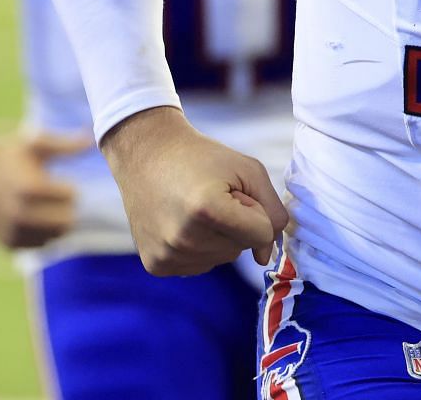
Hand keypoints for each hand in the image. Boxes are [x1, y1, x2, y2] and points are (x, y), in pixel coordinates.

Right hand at [0, 129, 91, 249]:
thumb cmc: (10, 155)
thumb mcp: (36, 145)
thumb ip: (65, 145)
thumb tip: (91, 140)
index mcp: (29, 189)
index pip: (71, 198)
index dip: (69, 189)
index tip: (58, 182)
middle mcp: (19, 214)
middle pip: (66, 222)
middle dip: (67, 209)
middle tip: (56, 198)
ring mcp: (11, 231)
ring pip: (55, 236)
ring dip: (56, 223)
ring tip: (45, 207)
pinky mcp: (7, 243)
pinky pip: (40, 245)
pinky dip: (43, 234)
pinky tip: (34, 219)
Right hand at [100, 106, 288, 274]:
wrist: (148, 154)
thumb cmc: (203, 158)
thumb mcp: (249, 170)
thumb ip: (272, 211)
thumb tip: (265, 258)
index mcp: (207, 209)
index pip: (261, 234)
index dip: (255, 209)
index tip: (232, 190)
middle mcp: (183, 238)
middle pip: (241, 247)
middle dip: (237, 223)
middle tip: (210, 196)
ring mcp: (167, 255)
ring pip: (222, 258)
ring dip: (219, 236)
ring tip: (194, 208)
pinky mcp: (155, 265)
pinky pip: (200, 265)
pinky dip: (200, 247)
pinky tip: (182, 223)